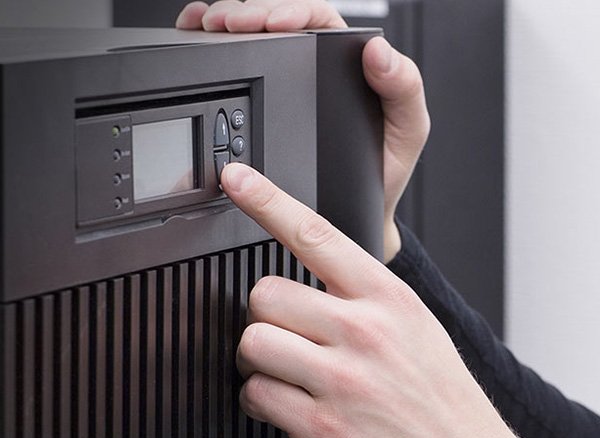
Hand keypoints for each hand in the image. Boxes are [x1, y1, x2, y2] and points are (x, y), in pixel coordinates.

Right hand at [177, 0, 430, 261]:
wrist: (362, 213)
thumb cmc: (384, 171)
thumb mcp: (407, 130)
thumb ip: (402, 88)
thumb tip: (378, 51)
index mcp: (349, 64)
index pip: (316, 21)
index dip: (290, 12)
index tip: (270, 23)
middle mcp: (318, 70)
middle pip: (276, 24)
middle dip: (245, 15)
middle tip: (223, 24)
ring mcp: (292, 90)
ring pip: (254, 42)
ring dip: (224, 28)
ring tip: (204, 27)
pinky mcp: (270, 111)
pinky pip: (243, 75)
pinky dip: (217, 53)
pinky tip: (200, 43)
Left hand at [221, 162, 528, 437]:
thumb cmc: (442, 399)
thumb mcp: (417, 328)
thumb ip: (366, 298)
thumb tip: (313, 277)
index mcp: (387, 299)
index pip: (315, 234)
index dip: (267, 200)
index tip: (236, 179)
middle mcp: (362, 331)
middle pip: (265, 294)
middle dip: (264, 315)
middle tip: (281, 334)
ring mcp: (340, 380)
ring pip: (252, 342)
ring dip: (256, 359)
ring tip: (280, 372)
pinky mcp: (319, 427)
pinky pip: (255, 394)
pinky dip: (259, 400)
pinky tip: (282, 406)